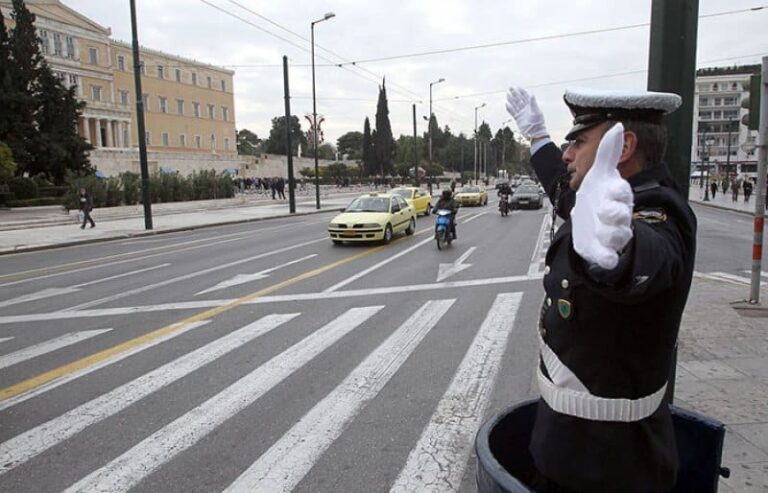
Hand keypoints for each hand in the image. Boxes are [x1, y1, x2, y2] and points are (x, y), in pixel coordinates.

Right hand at [505, 87, 548, 139]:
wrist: (534, 132)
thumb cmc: (538, 122)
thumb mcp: (536, 111)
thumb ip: (533, 103)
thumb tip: (532, 94)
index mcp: (531, 105)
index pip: (525, 97)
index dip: (521, 92)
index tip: (518, 87)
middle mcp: (525, 108)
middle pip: (519, 99)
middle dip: (515, 94)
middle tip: (510, 88)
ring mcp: (521, 113)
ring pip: (515, 105)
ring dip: (511, 100)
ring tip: (507, 94)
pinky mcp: (517, 118)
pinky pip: (512, 112)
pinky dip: (509, 108)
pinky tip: (506, 104)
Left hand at [570, 123, 633, 269]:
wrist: (589, 224)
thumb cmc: (598, 197)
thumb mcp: (599, 175)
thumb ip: (608, 153)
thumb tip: (617, 125)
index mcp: (617, 197)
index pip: (622, 193)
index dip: (617, 192)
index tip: (610, 189)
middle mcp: (618, 216)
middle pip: (622, 216)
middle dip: (615, 213)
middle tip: (603, 210)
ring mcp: (612, 234)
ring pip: (619, 236)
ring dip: (611, 235)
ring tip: (601, 232)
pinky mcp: (603, 251)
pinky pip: (610, 258)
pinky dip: (609, 260)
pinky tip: (607, 260)